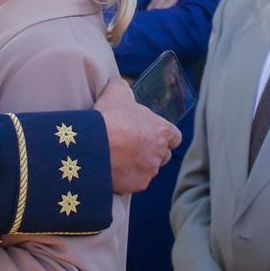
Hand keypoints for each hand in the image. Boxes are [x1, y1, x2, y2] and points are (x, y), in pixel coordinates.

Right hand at [96, 78, 179, 193]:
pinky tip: (114, 169)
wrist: (94, 147)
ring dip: (139, 165)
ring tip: (120, 158)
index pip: (175, 137)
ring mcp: (150, 171)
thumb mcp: (116, 92)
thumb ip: (122, 86)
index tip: (152, 135)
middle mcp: (160, 153)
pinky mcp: (137, 185)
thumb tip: (119, 84)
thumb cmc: (109, 118)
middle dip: (152, 152)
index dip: (164, 136)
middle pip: (163, 155)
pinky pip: (136, 182)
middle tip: (133, 146)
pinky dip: (128, 177)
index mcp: (162, 131)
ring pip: (149, 169)